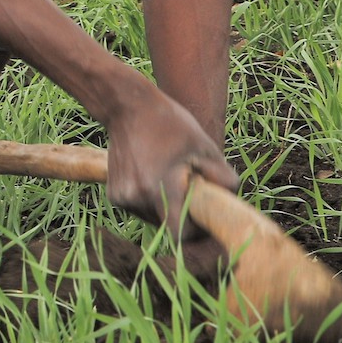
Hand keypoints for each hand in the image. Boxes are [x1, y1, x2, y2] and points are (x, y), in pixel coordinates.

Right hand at [102, 84, 237, 234]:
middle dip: (181, 216)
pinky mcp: (114, 196)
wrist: (127, 108)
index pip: (179, 234)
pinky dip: (149, 201)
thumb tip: (227, 203)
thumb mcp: (205, 147)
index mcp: (161, 187)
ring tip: (167, 179)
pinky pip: (139, 210)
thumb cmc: (171, 125)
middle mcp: (138, 197)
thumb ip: (223, 178)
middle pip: (167, 227)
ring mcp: (123, 198)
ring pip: (153, 219)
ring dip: (164, 208)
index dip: (194, 231)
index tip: (202, 218)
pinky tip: (151, 177)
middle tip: (188, 191)